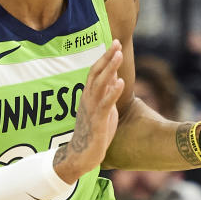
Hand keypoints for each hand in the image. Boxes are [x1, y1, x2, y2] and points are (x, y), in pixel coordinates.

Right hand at [53, 41, 124, 184]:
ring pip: (100, 85)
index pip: (96, 72)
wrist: (80, 156)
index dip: (104, 57)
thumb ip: (107, 94)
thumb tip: (115, 77)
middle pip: (97, 73)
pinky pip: (105, 104)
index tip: (114, 43)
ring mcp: (92, 110)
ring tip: (119, 55)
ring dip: (110, 69)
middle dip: (107, 57)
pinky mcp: (97, 122)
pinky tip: (120, 82)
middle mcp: (88, 100)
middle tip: (116, 42)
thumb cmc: (92, 133)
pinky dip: (112, 92)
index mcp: (88, 96)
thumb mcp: (102, 109)